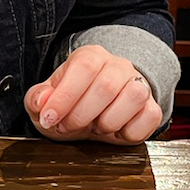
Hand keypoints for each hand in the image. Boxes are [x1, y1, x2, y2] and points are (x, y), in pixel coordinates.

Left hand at [24, 44, 160, 145]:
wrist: (95, 115)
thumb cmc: (71, 105)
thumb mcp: (46, 102)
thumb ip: (37, 99)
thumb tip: (42, 101)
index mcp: (91, 57)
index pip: (84, 67)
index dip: (64, 96)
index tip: (49, 117)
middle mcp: (118, 66)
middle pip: (106, 85)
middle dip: (81, 115)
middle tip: (67, 127)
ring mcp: (139, 85)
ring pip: (134, 96)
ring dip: (108, 121)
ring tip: (95, 127)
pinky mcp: (152, 107)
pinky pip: (149, 117)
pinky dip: (129, 132)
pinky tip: (115, 131)